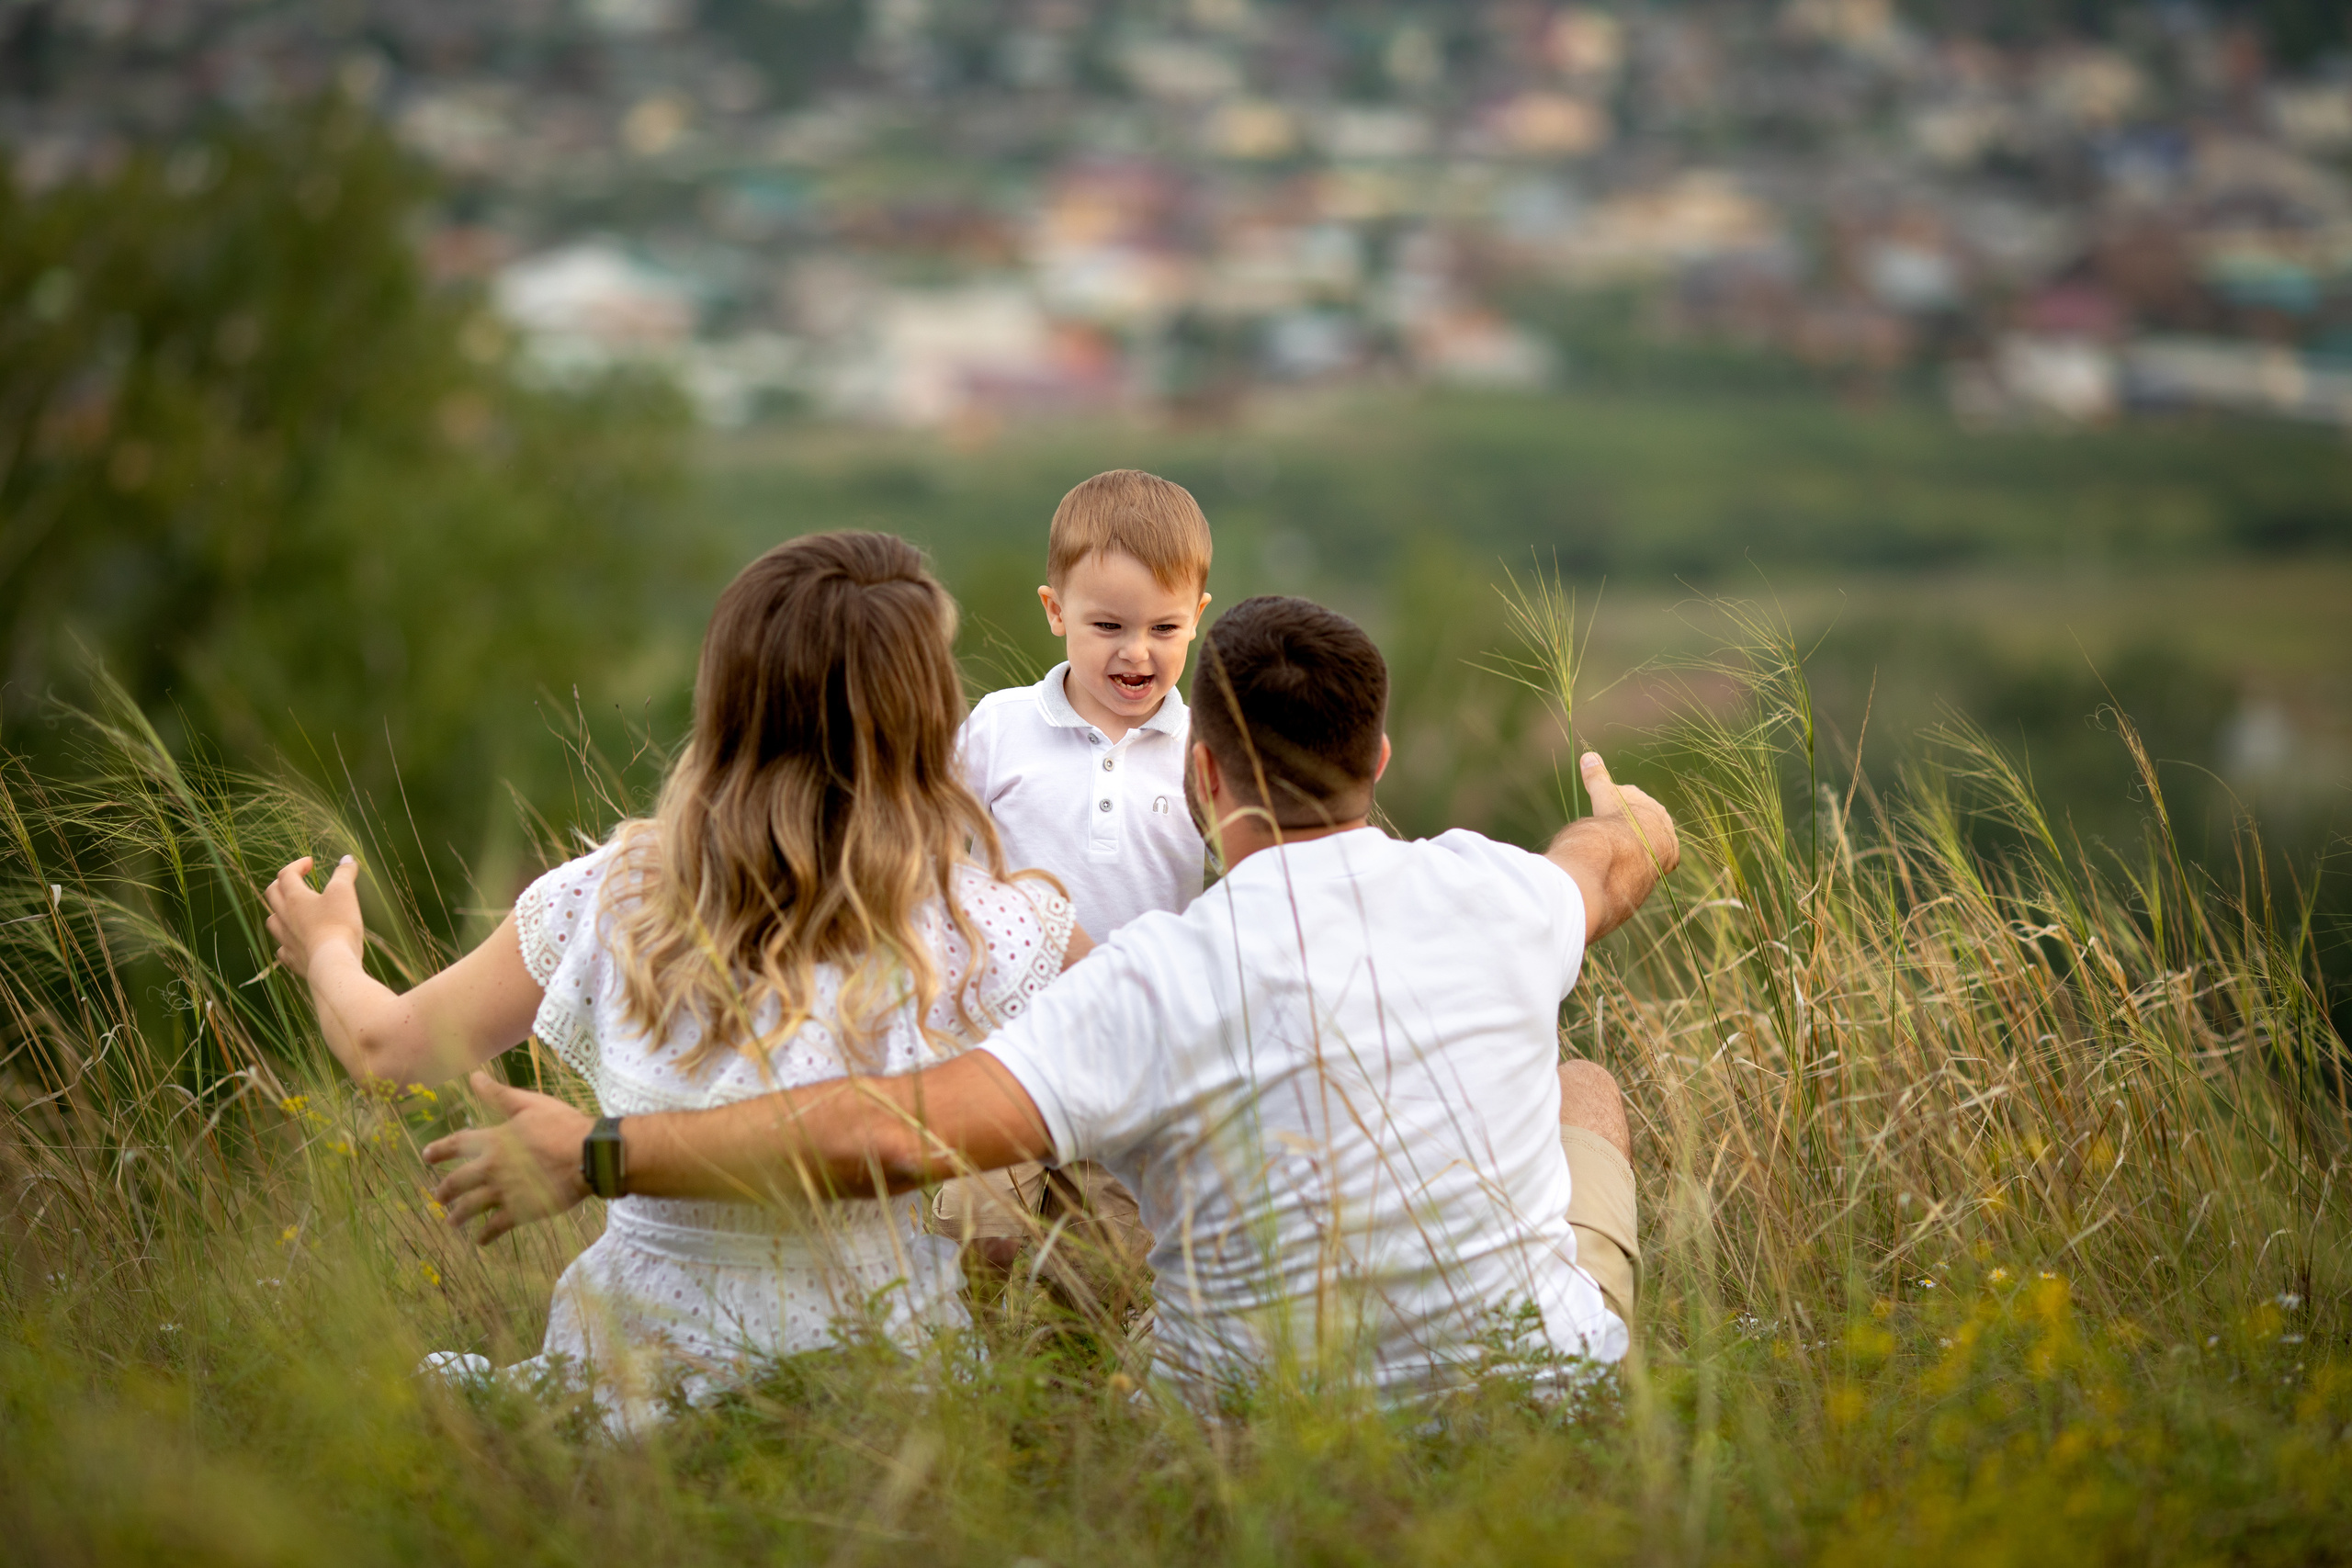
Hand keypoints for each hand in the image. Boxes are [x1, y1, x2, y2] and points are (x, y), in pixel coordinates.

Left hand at [263, 855, 363, 979]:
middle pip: (272, 894)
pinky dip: (286, 942)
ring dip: (279, 912)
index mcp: (295, 898)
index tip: (310, 863)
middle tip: (296, 880)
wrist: (333, 964)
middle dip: (282, 883)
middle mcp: (285, 917)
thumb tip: (348, 859)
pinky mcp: (293, 959)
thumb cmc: (338, 925)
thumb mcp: (345, 892)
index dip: (297, 865)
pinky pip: (282, 949)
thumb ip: (344, 873)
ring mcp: (286, 939)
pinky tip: (296, 942)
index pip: (287, 874)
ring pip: (273, 920)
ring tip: (292, 911)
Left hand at [423, 1071, 593, 1243]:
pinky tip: (480, 1241)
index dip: (440, 1150)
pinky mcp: (520, 1211)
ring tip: (451, 1223)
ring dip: (458, 1216)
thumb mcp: (530, 1104)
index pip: (457, 1144)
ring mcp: (504, 1191)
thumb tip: (474, 1077)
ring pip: (471, 1207)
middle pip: (458, 1182)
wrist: (588, 1156)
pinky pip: (496, 1226)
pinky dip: (486, 1235)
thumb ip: (499, 1095)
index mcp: (494, 1140)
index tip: (426, 1156)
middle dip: (445, 1191)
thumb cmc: (562, 1126)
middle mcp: (492, 1168)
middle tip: (437, 1197)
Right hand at [1579, 752, 1679, 878]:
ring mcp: (1667, 836)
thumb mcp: (1601, 793)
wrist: (1628, 848)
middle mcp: (1660, 815)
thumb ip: (1596, 776)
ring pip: (1654, 838)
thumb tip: (1588, 755)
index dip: (1616, 807)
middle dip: (1630, 824)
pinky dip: (1653, 859)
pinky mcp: (1671, 856)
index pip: (1630, 799)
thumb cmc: (1613, 817)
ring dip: (1642, 843)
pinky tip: (1642, 862)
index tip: (1605, 814)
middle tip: (1614, 834)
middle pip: (1644, 818)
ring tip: (1625, 851)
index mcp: (1644, 799)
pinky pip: (1664, 857)